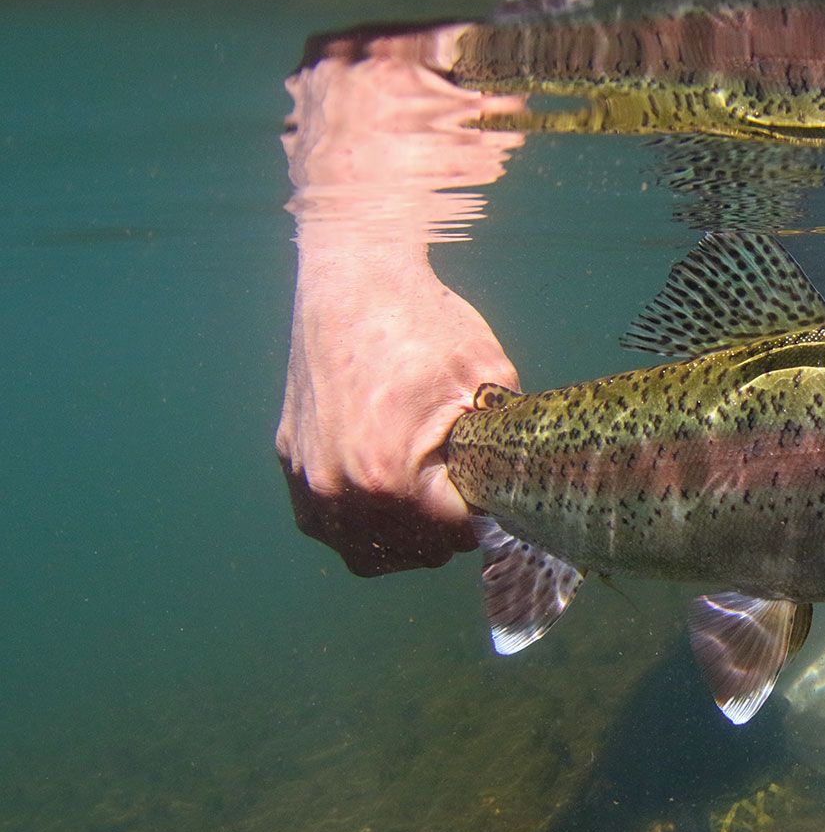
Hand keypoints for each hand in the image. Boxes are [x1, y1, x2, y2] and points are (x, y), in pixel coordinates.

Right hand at [277, 26, 523, 575]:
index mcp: (387, 477)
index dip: (485, 512)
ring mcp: (306, 483)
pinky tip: (393, 488)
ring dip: (407, 538)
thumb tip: (528, 488)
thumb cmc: (423, 322)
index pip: (457, 535)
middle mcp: (336, 492)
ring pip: (370, 554)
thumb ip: (505, 446)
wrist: (352, 278)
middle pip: (416, 552)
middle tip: (467, 483)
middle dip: (449, 528)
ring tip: (434, 494)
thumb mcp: (488, 381)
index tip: (496, 486)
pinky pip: (330, 527)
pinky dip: (364, 522)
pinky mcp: (290, 466)